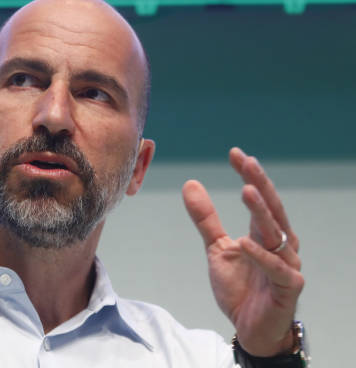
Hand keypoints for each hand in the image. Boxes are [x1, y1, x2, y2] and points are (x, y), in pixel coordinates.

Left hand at [182, 147, 303, 356]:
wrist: (250, 327)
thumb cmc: (240, 287)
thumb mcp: (217, 249)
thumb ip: (206, 219)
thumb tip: (191, 183)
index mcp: (264, 233)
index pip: (259, 197)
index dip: (249, 175)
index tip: (235, 154)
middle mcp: (280, 244)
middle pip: (272, 210)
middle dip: (260, 184)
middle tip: (248, 162)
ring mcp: (287, 265)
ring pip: (277, 234)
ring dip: (262, 212)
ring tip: (247, 190)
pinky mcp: (289, 287)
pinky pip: (276, 269)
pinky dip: (261, 256)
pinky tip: (244, 242)